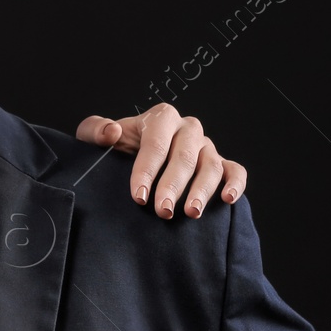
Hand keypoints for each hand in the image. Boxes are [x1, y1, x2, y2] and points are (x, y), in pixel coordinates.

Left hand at [76, 104, 246, 219]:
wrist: (131, 157)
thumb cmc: (116, 148)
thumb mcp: (96, 137)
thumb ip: (95, 130)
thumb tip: (112, 132)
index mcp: (160, 117)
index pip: (156, 144)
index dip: (147, 171)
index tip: (139, 197)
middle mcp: (187, 128)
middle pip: (184, 156)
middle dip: (173, 186)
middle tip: (163, 211)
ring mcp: (206, 146)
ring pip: (210, 165)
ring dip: (202, 190)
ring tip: (190, 213)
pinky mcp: (221, 163)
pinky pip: (234, 170)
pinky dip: (235, 184)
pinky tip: (227, 200)